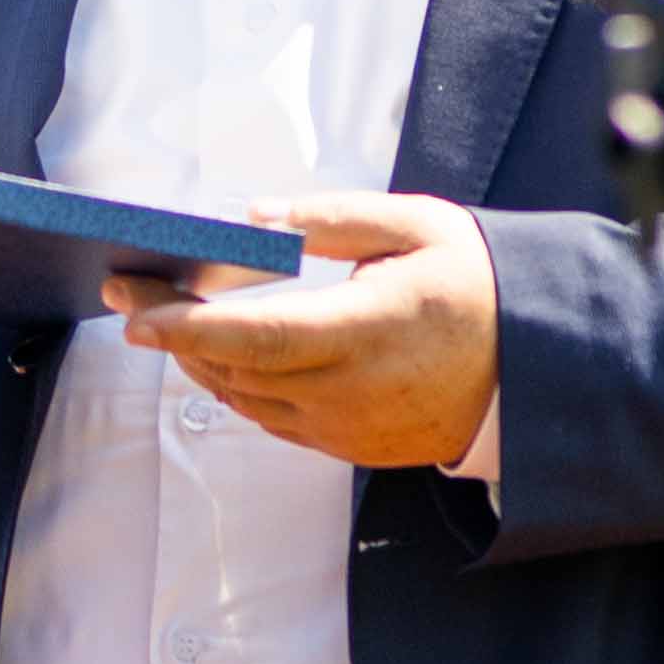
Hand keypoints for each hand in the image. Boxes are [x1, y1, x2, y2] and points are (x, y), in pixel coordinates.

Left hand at [112, 192, 496, 472]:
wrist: (532, 364)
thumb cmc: (472, 283)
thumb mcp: (415, 225)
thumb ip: (333, 217)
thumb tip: (257, 217)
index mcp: (367, 328)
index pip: (256, 336)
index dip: (187, 328)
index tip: (135, 310)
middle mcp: (351, 389)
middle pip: (235, 370)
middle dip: (172, 334)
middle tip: (130, 294)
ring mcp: (349, 426)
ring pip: (247, 401)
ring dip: (200, 363)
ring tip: (165, 320)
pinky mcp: (351, 447)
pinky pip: (274, 421)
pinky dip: (239, 388)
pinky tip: (221, 356)